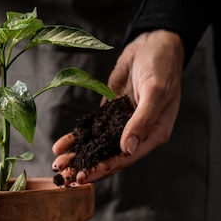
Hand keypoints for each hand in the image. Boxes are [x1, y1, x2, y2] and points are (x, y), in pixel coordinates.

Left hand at [52, 30, 184, 183]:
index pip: (127, 158)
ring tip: (59, 165)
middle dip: (87, 166)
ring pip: (98, 144)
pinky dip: (77, 137)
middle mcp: (137, 132)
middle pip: (110, 156)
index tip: (85, 176)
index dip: (105, 168)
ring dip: (79, 155)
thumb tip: (128, 148)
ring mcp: (122, 122)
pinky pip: (92, 128)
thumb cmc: (162, 66)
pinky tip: (61, 145)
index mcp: (154, 133)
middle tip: (65, 177)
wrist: (153, 43)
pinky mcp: (110, 111)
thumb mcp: (155, 91)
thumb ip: (143, 120)